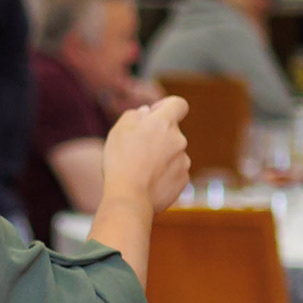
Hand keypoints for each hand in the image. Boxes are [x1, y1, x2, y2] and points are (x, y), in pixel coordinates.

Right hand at [101, 94, 192, 213]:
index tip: (153, 115)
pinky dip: (164, 174)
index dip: (166, 106)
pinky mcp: (183, 180)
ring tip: (140, 170)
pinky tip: (148, 182)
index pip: (178, 104)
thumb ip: (135, 115)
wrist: (130, 197)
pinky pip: (174, 171)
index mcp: (164, 123)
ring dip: (161, 157)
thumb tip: (147, 113)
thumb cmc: (121, 161)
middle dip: (158, 137)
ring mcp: (184, 161)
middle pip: (172, 131)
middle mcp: (179, 140)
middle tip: (136, 150)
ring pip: (173, 153)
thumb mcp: (119, 130)